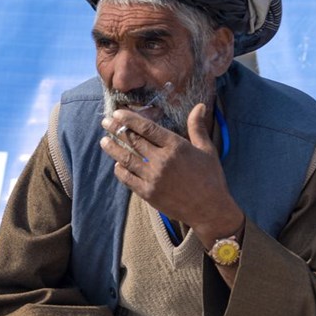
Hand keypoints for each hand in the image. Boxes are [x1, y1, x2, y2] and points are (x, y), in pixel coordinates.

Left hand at [100, 103, 243, 250]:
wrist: (209, 209)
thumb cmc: (211, 178)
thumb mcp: (207, 149)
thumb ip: (197, 127)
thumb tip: (200, 105)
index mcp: (175, 146)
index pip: (147, 128)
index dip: (130, 119)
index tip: (117, 113)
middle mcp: (162, 160)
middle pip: (133, 141)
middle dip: (117, 130)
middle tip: (105, 122)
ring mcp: (153, 178)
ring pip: (127, 159)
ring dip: (113, 149)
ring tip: (104, 141)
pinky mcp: (148, 193)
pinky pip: (128, 179)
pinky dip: (120, 170)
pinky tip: (117, 165)